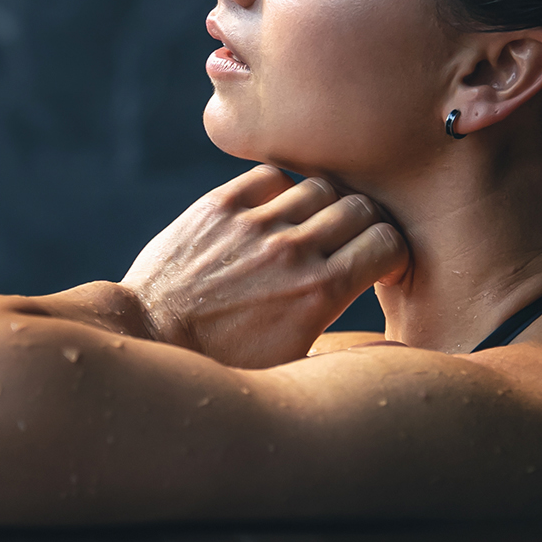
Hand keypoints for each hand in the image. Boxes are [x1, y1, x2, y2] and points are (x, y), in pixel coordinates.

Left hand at [120, 166, 408, 367]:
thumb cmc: (224, 365)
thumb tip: (383, 334)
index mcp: (319, 293)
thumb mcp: (294, 363)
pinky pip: (270, 176)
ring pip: (320, 187)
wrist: (150, 339)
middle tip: (349, 244)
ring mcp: (253, 224)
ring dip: (324, 206)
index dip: (390, 254)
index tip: (379, 265)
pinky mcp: (218, 207)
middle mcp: (292, 251)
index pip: (388, 243)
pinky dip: (280, 190)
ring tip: (309, 228)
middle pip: (362, 208)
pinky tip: (271, 214)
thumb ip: (341, 335)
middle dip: (365, 226)